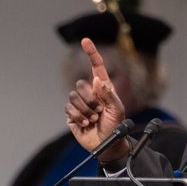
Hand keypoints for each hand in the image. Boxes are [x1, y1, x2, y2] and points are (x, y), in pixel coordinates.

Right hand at [65, 37, 128, 163]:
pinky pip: (69, 109)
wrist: (107, 145)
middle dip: (90, 98)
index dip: (91, 53)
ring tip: (94, 119)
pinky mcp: (71, 115)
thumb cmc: (116, 126)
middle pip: (81, 84)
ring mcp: (80, 104)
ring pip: (73, 97)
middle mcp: (90, 93)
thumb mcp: (118, 110)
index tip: (85, 40)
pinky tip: (86, 123)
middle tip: (99, 110)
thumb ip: (109, 94)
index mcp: (103, 88)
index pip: (96, 67)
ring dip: (85, 110)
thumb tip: (96, 80)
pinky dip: (78, 117)